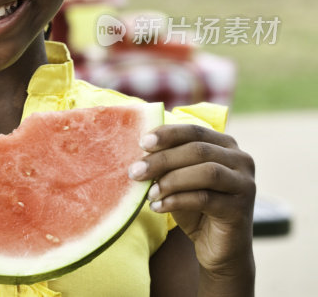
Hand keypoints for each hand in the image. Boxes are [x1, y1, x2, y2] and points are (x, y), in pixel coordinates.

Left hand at [129, 124, 254, 277]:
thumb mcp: (179, 179)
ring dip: (171, 181)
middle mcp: (241, 160)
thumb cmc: (195, 207)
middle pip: (198, 150)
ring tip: (148, 193)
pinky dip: (177, 201)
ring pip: (206, 173)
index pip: (194, 131)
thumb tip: (140, 150)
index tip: (142, 143)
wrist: (219, 248)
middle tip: (135, 171)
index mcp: (226, 145)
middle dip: (162, 159)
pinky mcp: (241, 209)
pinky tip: (157, 207)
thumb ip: (168, 162)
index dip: (167, 134)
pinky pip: (205, 199)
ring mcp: (245, 184)